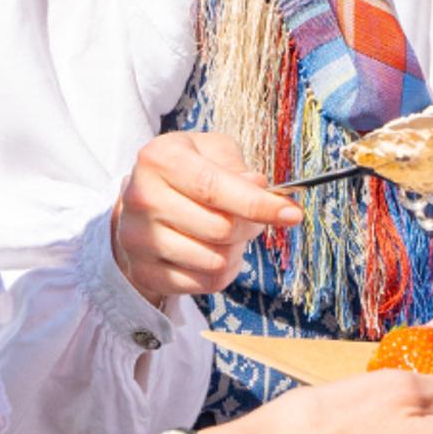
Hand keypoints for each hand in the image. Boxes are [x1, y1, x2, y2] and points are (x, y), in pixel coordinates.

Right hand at [110, 131, 300, 302]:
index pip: (214, 188)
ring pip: (215, 261)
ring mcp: (140, 239)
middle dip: (249, 225)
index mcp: (159, 159)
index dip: (258, 204)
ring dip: (235, 250)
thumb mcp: (210, 150)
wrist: (142, 203)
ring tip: (226, 233)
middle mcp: (143, 198)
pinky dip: (222, 271)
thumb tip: (260, 189)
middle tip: (250, 217)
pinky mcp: (144, 271)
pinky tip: (212, 251)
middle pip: (221, 229)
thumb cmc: (185, 171)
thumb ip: (236, 165)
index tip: (293, 214)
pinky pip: (205, 283)